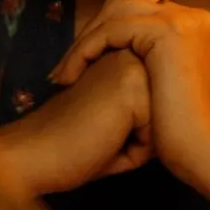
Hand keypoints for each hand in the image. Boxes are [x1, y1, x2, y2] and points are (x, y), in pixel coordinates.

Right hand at [0, 49, 152, 194]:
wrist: (35, 153)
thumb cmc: (70, 145)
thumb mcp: (114, 119)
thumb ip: (141, 107)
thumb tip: (174, 118)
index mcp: (122, 59)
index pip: (157, 109)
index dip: (131, 133)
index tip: (96, 128)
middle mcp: (128, 56)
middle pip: (164, 114)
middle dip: (137, 136)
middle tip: (96, 132)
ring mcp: (130, 67)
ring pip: (163, 124)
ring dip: (136, 142)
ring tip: (101, 137)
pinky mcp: (131, 87)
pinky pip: (157, 136)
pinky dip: (134, 152)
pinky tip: (105, 142)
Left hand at [50, 0, 209, 183]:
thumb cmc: (196, 139)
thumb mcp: (185, 94)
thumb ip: (172, 72)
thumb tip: (152, 71)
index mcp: (202, 29)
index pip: (144, 13)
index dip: (111, 33)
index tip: (87, 63)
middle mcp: (196, 17)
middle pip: (128, 5)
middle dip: (95, 31)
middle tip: (69, 65)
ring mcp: (184, 20)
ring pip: (115, 13)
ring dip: (85, 40)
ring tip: (64, 73)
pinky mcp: (167, 30)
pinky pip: (110, 30)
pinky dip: (85, 49)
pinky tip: (70, 76)